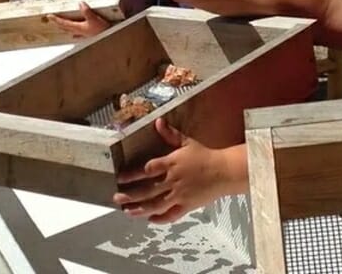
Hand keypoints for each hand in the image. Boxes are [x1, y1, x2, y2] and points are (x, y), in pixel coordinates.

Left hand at [47, 2, 110, 37]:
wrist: (110, 39)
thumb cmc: (102, 30)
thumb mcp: (94, 19)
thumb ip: (86, 11)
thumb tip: (80, 4)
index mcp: (78, 27)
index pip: (64, 23)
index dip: (56, 19)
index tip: (49, 16)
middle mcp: (79, 32)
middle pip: (65, 27)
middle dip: (58, 23)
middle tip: (52, 20)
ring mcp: (83, 35)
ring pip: (71, 31)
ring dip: (65, 28)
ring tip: (61, 26)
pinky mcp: (89, 36)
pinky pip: (78, 34)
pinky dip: (75, 33)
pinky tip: (74, 35)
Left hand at [113, 118, 238, 223]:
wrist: (224, 171)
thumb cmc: (205, 155)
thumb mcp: (187, 142)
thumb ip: (170, 134)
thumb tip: (158, 121)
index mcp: (171, 163)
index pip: (148, 169)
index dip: (133, 174)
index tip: (121, 178)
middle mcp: (173, 180)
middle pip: (147, 190)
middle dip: (130, 195)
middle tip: (117, 197)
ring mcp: (179, 195)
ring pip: (156, 205)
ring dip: (140, 209)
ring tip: (127, 211)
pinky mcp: (187, 206)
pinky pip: (171, 215)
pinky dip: (160, 219)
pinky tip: (150, 219)